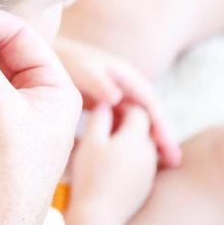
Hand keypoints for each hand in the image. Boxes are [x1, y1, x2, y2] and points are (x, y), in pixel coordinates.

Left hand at [54, 36, 180, 168]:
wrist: (49, 59)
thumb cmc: (66, 63)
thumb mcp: (83, 71)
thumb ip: (98, 83)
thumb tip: (117, 97)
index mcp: (126, 76)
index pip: (149, 103)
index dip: (159, 124)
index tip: (166, 145)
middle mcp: (127, 87)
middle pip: (149, 115)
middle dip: (162, 137)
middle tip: (174, 162)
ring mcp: (118, 97)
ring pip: (138, 122)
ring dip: (149, 141)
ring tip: (163, 166)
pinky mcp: (107, 107)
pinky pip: (124, 125)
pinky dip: (131, 140)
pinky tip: (133, 160)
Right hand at [68, 103, 157, 223]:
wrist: (99, 216)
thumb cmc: (91, 175)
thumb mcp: (90, 142)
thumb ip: (99, 118)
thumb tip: (106, 106)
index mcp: (136, 138)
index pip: (137, 112)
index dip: (121, 107)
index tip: (105, 108)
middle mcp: (149, 153)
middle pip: (142, 130)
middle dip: (125, 124)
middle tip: (103, 125)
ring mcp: (149, 172)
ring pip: (141, 149)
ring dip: (127, 143)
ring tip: (104, 147)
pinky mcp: (144, 188)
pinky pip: (140, 166)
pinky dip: (128, 160)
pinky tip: (109, 166)